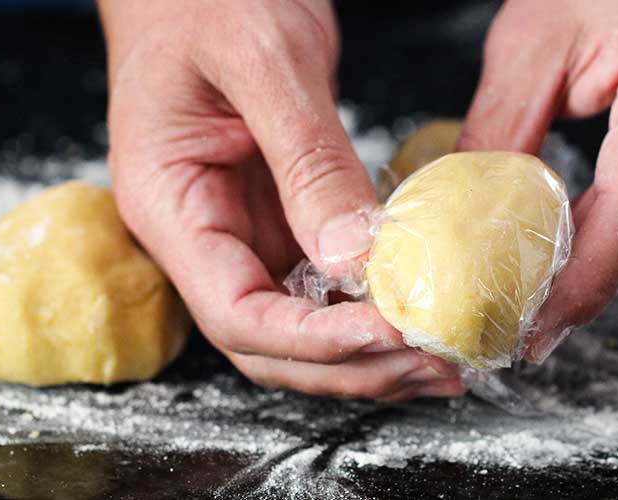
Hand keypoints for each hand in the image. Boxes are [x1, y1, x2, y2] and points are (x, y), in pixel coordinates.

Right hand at [99, 0, 462, 399]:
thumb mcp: (265, 62)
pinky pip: (325, 284)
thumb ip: (307, 160)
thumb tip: (354, 260)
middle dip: (354, 366)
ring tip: (445, 357)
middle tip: (439, 362)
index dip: (314, 341)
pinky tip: (423, 313)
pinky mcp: (281, 217)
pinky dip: (374, 309)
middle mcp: (203, 235)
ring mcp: (243, 231)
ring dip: (370, 354)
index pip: (236, 314)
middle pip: (271, 343)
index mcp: (171, 205)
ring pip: (302, 327)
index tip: (391, 333)